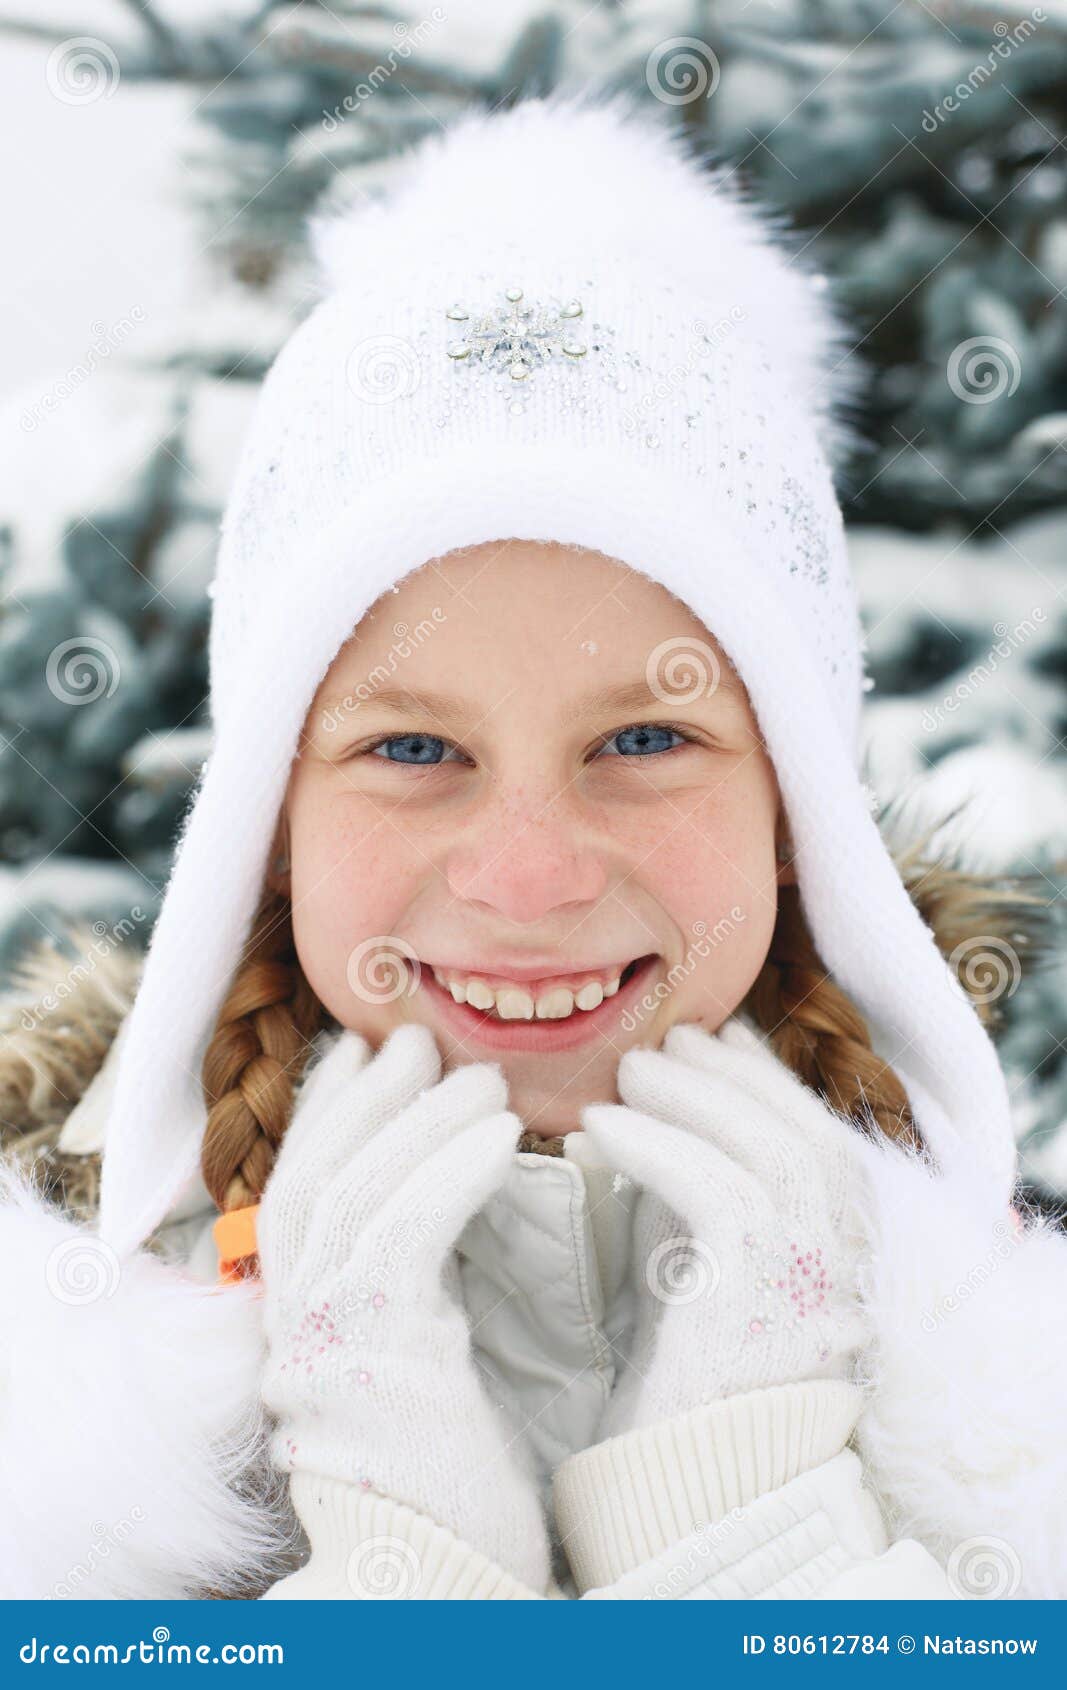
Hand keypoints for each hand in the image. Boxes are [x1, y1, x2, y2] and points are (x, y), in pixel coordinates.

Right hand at [257, 1021, 550, 1590]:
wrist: (452, 1579)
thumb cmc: (455, 1475)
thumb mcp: (420, 1355)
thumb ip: (413, 1279)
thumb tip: (447, 1182)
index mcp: (305, 1321)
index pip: (299, 1187)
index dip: (327, 1110)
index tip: (363, 1049)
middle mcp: (298, 1325)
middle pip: (315, 1173)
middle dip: (366, 1096)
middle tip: (417, 1040)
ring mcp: (328, 1339)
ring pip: (358, 1190)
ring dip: (420, 1119)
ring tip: (479, 1076)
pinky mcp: (378, 1354)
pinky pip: (407, 1232)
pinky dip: (451, 1170)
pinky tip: (501, 1135)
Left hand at [581, 1015, 869, 1439]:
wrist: (695, 1481)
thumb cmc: (691, 1370)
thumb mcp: (705, 1258)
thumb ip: (696, 1184)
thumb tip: (643, 1098)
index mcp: (843, 1243)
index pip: (815, 1131)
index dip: (759, 1076)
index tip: (707, 1037)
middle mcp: (846, 1255)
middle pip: (798, 1128)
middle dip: (727, 1074)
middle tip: (661, 1043)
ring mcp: (814, 1275)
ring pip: (764, 1148)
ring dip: (689, 1097)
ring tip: (626, 1076)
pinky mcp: (760, 1295)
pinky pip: (714, 1189)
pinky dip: (655, 1145)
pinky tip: (602, 1129)